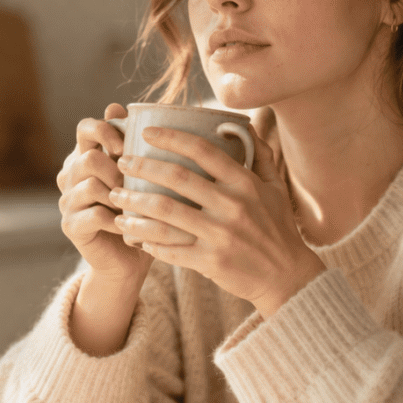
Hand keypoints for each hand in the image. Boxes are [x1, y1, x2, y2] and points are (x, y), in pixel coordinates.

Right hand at [56, 104, 153, 287]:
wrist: (130, 258)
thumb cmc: (141, 211)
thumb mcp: (141, 176)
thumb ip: (132, 146)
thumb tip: (118, 106)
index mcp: (86, 155)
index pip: (85, 127)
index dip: (106, 130)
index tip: (128, 146)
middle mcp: (70, 175)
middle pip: (89, 158)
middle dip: (117, 170)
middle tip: (135, 185)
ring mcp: (67, 201)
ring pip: (90, 185)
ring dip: (119, 196)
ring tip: (136, 206)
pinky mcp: (71, 226)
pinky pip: (94, 214)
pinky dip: (118, 219)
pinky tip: (131, 226)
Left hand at [109, 125, 326, 317]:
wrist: (288, 277)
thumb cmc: (278, 228)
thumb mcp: (275, 188)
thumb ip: (260, 155)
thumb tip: (244, 126)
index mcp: (245, 184)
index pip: (202, 151)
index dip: (170, 138)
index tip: (146, 133)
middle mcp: (232, 207)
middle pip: (176, 179)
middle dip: (141, 168)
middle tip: (121, 163)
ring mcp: (220, 236)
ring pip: (164, 214)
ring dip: (134, 205)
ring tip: (115, 198)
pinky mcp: (210, 262)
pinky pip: (169, 248)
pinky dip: (147, 240)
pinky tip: (132, 233)